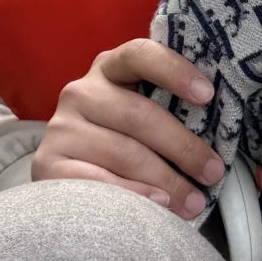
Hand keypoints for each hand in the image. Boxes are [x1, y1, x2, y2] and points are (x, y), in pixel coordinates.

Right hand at [31, 39, 224, 218]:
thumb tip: (215, 139)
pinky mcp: (46, 164)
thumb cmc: (124, 142)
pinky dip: (132, 195)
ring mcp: (60, 127)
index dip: (174, 71)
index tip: (207, 95)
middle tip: (212, 172)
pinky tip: (157, 205)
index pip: (140, 55)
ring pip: (122, 152)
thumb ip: (168, 111)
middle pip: (138, 115)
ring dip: (165, 180)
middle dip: (182, 147)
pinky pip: (96, 181)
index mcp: (109, 68)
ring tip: (194, 201)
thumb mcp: (141, 115)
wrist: (68, 177)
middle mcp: (80, 91)